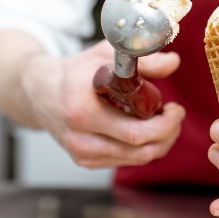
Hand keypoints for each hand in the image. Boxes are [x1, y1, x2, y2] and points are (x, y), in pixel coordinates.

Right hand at [21, 40, 185, 167]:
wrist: (42, 91)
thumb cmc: (77, 71)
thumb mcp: (107, 56)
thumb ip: (142, 60)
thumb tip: (173, 62)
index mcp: (83, 111)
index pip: (135, 133)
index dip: (165, 125)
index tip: (176, 108)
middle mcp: (80, 139)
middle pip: (140, 151)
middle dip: (167, 134)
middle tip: (175, 114)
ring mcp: (82, 154)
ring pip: (136, 159)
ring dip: (159, 142)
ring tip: (162, 119)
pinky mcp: (85, 161)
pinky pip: (126, 160)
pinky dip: (143, 147)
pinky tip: (145, 128)